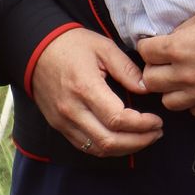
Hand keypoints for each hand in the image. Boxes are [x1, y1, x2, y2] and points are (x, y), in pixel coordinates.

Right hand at [30, 28, 161, 157]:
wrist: (36, 49)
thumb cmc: (72, 45)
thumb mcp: (104, 47)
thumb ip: (126, 69)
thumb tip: (146, 88)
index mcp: (85, 88)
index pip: (117, 119)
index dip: (142, 125)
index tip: (157, 120)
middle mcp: (72, 110)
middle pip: (109, 141)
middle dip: (139, 142)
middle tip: (157, 133)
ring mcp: (63, 121)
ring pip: (97, 149)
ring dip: (125, 149)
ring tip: (145, 138)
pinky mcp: (59, 126)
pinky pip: (85, 146)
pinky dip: (107, 148)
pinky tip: (124, 140)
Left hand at [139, 7, 194, 117]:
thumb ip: (180, 32)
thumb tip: (167, 41)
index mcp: (179, 48)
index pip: (144, 53)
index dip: (150, 48)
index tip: (156, 47)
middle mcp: (185, 74)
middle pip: (150, 81)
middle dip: (155, 70)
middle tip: (166, 64)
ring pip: (168, 102)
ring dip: (172, 90)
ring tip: (183, 80)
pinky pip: (193, 111)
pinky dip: (194, 102)